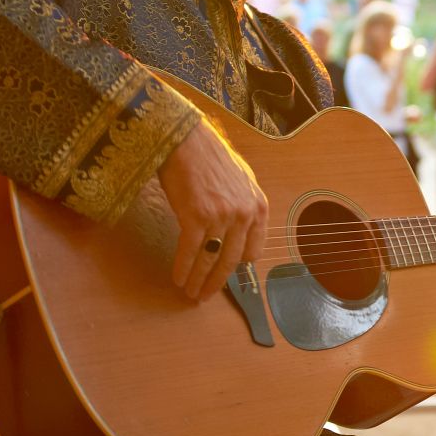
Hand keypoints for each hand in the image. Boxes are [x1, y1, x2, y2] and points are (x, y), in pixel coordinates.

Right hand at [156, 124, 268, 300]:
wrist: (186, 139)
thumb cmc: (210, 158)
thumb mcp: (241, 182)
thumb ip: (244, 209)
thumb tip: (237, 237)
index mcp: (258, 207)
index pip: (253, 251)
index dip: (237, 267)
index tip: (223, 275)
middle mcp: (244, 214)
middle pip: (230, 261)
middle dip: (215, 283)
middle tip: (203, 296)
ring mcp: (222, 216)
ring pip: (210, 260)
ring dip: (197, 280)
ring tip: (189, 292)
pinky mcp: (197, 216)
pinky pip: (190, 251)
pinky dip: (182, 267)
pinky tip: (177, 278)